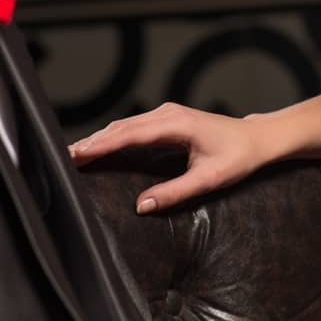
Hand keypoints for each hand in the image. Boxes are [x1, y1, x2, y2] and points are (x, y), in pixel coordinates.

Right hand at [67, 103, 274, 212]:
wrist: (257, 138)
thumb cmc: (238, 158)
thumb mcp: (209, 179)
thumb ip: (175, 193)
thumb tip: (141, 206)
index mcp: (176, 124)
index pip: (129, 134)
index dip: (101, 145)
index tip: (76, 154)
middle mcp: (168, 113)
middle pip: (120, 126)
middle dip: (92, 142)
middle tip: (63, 158)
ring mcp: (167, 113)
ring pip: (124, 124)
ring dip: (100, 138)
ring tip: (74, 154)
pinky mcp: (167, 119)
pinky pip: (133, 126)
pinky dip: (113, 136)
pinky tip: (99, 147)